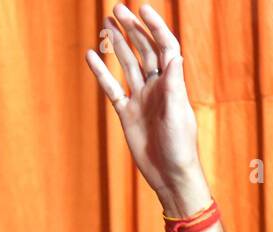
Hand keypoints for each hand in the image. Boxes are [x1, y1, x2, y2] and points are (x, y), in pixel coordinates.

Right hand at [85, 4, 206, 213]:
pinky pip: (112, 88)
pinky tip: (91, 56)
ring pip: (127, 65)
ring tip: (106, 23)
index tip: (142, 8)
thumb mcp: (178, 114)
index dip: (155, 27)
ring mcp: (140, 99)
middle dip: (132, 29)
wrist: (169, 175)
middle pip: (143, 50)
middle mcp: (156, 87)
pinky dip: (101, 73)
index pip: (164, 47)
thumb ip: (175, 84)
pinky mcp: (126, 113)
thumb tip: (174, 54)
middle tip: (117, 8)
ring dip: (118, 44)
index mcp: (172, 84)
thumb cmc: (181, 147)